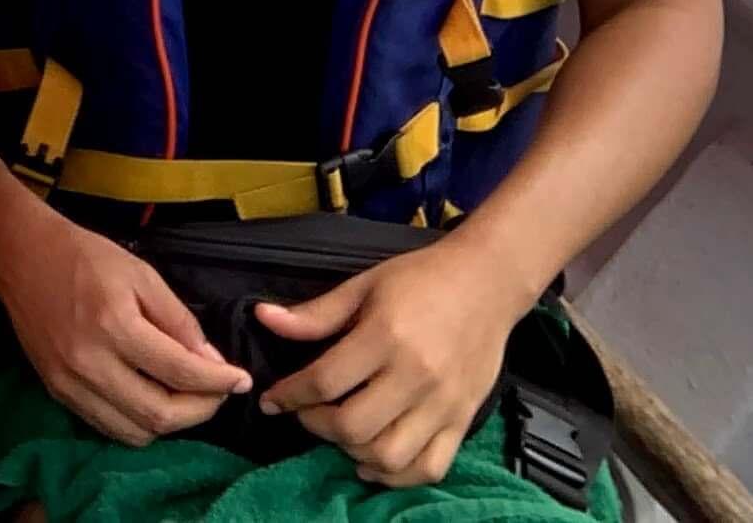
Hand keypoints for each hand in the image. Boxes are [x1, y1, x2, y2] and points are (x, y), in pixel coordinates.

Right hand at [0, 210, 248, 445]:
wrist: (21, 257)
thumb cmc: (85, 256)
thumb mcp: (141, 274)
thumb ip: (178, 320)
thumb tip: (211, 361)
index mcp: (114, 324)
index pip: (179, 372)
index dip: (218, 382)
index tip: (242, 381)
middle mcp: (90, 362)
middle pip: (159, 414)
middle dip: (202, 410)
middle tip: (219, 392)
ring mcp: (69, 383)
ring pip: (135, 432)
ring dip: (172, 424)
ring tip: (189, 399)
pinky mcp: (57, 393)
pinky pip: (108, 428)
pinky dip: (139, 424)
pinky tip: (153, 401)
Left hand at [254, 237, 534, 486]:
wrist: (488, 281)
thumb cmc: (422, 278)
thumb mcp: (363, 285)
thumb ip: (315, 314)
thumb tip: (264, 319)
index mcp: (386, 336)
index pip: (325, 381)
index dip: (290, 395)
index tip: (273, 400)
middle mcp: (416, 376)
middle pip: (353, 426)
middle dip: (316, 425)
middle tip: (307, 412)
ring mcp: (443, 403)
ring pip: (388, 455)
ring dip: (352, 452)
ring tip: (341, 432)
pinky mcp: (463, 420)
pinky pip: (429, 467)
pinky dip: (397, 475)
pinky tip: (374, 460)